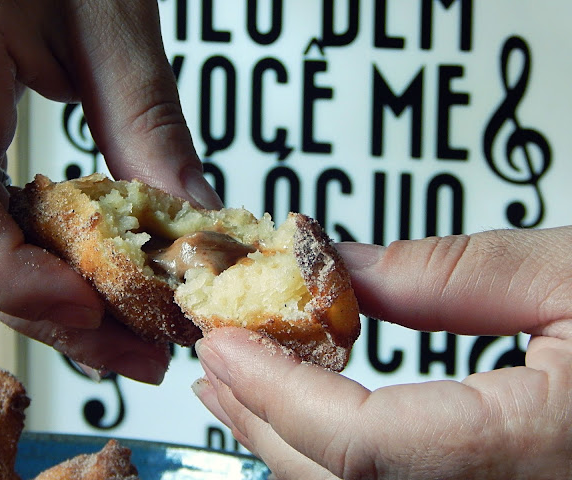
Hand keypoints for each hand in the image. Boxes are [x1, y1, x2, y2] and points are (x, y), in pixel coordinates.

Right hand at [0, 0, 219, 382]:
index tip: (101, 308)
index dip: (19, 280)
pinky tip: (92, 278)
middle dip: (57, 315)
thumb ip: (145, 121)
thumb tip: (192, 215)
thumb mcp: (108, 19)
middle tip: (141, 350)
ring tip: (130, 331)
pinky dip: (41, 260)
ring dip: (53, 301)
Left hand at [193, 227, 571, 477]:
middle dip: (263, 423)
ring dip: (286, 444)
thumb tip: (339, 267)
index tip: (225, 341)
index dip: (278, 393)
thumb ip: (449, 275)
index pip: (366, 446)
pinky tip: (308, 421)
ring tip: (241, 386)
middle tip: (216, 360)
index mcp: (545, 454)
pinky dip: (331, 459)